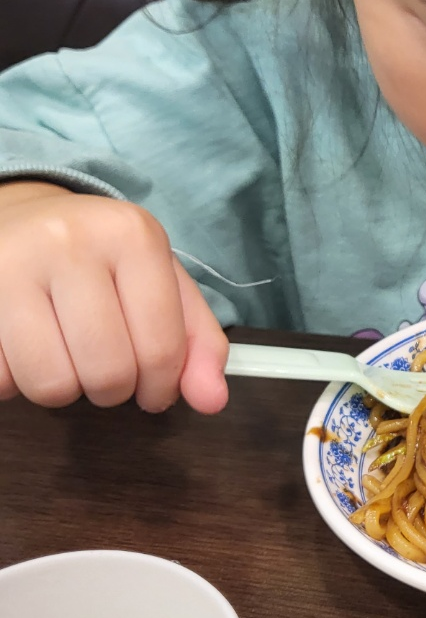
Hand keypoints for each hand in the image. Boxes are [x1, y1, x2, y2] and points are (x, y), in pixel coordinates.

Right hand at [0, 181, 227, 413]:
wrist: (24, 217)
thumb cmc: (101, 260)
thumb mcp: (162, 283)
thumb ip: (197, 343)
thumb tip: (212, 401)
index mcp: (131, 236)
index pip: (161, 349)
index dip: (162, 387)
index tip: (154, 389)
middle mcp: (69, 242)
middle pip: (108, 372)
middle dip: (112, 390)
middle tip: (106, 369)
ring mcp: (11, 266)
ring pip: (51, 384)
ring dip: (63, 388)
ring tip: (65, 354)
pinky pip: (2, 380)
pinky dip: (16, 380)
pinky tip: (24, 346)